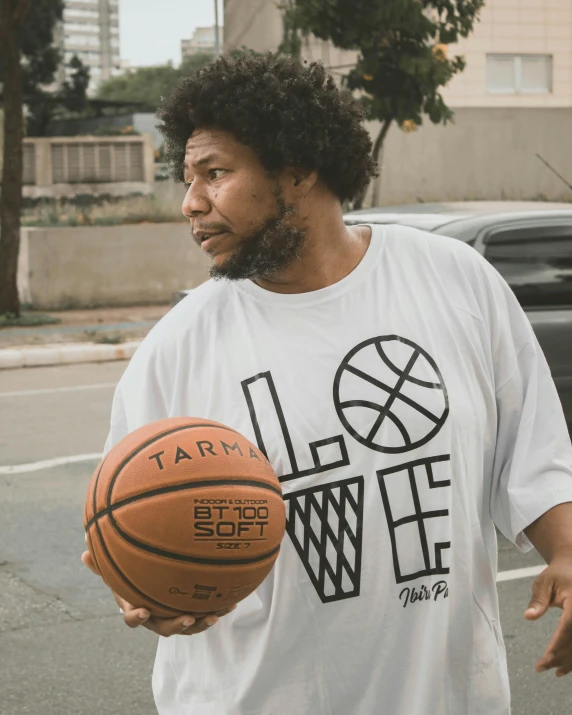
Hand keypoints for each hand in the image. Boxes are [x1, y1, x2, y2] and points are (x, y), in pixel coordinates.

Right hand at [81, 550, 235, 636]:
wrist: (151, 583)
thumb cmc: (131, 573)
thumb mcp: (117, 566)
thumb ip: (103, 561)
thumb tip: (84, 549)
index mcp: (136, 607)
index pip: (132, 618)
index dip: (136, 617)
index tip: (143, 611)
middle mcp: (155, 617)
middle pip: (164, 628)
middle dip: (176, 625)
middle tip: (187, 617)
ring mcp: (173, 616)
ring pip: (187, 626)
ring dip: (200, 623)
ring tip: (214, 615)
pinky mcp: (191, 611)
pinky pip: (202, 615)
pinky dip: (215, 610)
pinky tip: (231, 603)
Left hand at [524, 555, 571, 676]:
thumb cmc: (556, 575)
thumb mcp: (543, 583)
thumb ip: (537, 600)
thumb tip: (528, 617)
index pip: (568, 626)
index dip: (558, 644)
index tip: (546, 657)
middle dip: (559, 656)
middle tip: (541, 667)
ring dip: (568, 661)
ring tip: (551, 670)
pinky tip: (563, 669)